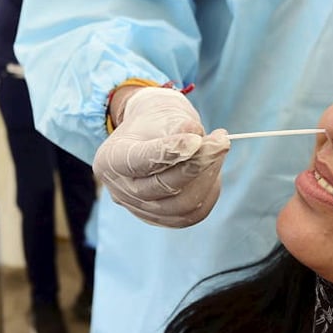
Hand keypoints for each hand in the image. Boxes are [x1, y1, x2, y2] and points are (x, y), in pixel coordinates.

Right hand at [93, 87, 230, 226]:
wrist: (152, 134)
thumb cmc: (156, 121)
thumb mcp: (162, 113)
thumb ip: (178, 126)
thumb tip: (197, 136)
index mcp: (110, 159)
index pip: (141, 161)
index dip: (170, 152)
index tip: (197, 139)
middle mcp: (120, 189)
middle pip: (162, 186)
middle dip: (197, 164)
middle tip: (221, 141)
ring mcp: (139, 208)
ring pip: (181, 205)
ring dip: (207, 177)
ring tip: (218, 151)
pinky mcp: (161, 218)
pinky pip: (191, 215)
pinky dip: (209, 192)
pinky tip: (214, 170)